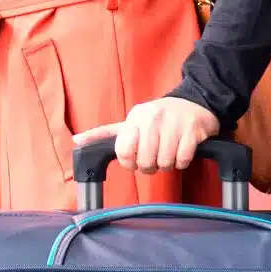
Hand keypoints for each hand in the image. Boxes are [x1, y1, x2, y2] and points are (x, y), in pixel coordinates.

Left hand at [73, 97, 219, 174]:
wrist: (194, 104)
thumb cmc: (157, 118)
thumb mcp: (130, 122)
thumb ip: (105, 133)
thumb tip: (76, 140)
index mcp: (135, 118)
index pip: (123, 150)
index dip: (128, 162)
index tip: (134, 160)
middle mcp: (152, 118)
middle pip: (145, 161)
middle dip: (149, 166)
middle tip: (154, 158)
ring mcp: (173, 123)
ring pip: (165, 163)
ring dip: (167, 164)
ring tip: (168, 153)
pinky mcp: (192, 130)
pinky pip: (183, 160)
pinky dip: (182, 162)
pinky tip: (181, 152)